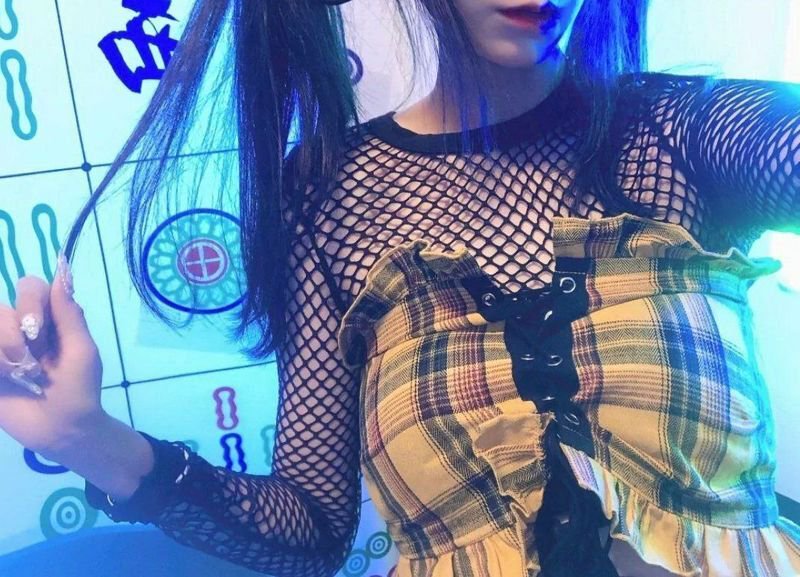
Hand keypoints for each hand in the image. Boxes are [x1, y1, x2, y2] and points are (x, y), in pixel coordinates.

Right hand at [0, 257, 103, 457]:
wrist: (63, 430)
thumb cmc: (79, 389)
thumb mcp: (82, 350)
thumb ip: (69, 314)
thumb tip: (62, 272)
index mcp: (49, 320)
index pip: (30, 287)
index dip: (30, 301)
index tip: (39, 326)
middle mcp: (20, 329)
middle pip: (0, 306)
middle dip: (13, 331)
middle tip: (29, 358)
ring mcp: (0, 348)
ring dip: (3, 349)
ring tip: (20, 373)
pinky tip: (6, 378)